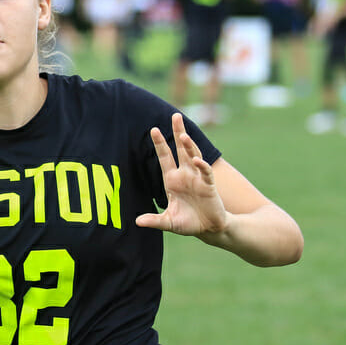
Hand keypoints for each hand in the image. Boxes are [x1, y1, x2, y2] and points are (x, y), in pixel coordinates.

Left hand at [135, 113, 227, 236]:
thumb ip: (154, 220)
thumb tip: (137, 222)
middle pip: (181, 149)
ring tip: (183, 135)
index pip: (165, 157)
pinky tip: (196, 160)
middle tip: (175, 115)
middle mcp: (185, 175)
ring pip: (194, 156)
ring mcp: (197, 178)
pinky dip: (202, 166)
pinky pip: (205, 173)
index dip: (160, 144)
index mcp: (172, 179)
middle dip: (178, 132)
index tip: (154, 129)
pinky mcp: (209, 186)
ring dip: (189, 146)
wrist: (208, 229)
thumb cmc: (188, 222)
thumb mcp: (168, 221)